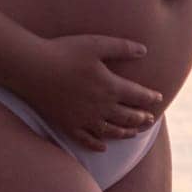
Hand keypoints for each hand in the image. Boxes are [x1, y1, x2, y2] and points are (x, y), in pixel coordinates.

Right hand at [19, 33, 164, 153]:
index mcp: (109, 86)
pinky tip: (102, 147)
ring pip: (110, 130)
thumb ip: (122, 47)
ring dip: (125, 132)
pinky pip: (86, 140)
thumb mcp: (96, 44)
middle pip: (127, 116)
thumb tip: (144, 50)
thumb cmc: (64, 52)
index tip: (159, 99)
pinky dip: (96, 145)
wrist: (32, 68)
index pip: (137, 95)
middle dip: (141, 117)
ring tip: (134, 134)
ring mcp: (83, 118)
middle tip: (150, 120)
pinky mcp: (67, 125)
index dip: (150, 98)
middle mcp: (100, 107)